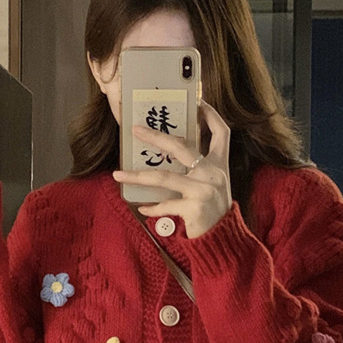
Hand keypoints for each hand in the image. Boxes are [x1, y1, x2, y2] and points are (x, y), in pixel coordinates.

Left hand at [112, 101, 230, 237]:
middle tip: (136, 130)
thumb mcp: (213, 187)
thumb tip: (169, 157)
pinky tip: (143, 208)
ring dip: (137, 176)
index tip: (197, 101)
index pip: (221, 132)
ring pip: (163, 176)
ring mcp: (204, 189)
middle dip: (156, 136)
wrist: (224, 241)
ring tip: (118, 174)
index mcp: (220, 165)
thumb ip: (198, 172)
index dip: (210, 115)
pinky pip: (165, 204)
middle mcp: (213, 173)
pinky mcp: (194, 207)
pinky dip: (152, 208)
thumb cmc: (214, 214)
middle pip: (181, 146)